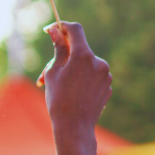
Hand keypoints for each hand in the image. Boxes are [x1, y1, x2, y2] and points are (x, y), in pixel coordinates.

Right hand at [41, 22, 112, 141]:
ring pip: (86, 64)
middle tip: (46, 73)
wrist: (74, 127)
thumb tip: (56, 30)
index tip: (52, 30)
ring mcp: (106, 74)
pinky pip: (93, 77)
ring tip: (59, 88)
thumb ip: (58, 49)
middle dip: (64, 56)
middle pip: (79, 50)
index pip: (75, 30)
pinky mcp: (108, 86)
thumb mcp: (53, 72)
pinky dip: (82, 80)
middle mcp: (98, 61)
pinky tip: (73, 94)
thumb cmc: (59, 99)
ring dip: (72, 70)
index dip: (63, 27)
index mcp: (83, 55)